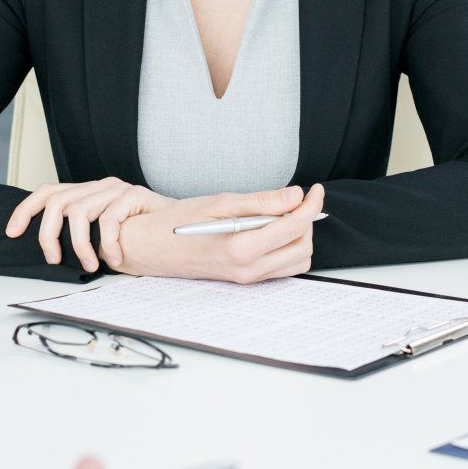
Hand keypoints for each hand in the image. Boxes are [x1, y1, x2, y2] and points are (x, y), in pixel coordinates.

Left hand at [6, 178, 171, 272]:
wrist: (178, 236)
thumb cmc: (141, 242)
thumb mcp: (101, 240)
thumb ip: (80, 236)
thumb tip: (49, 250)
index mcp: (88, 194)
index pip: (47, 192)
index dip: (25, 210)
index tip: (12, 232)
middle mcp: (99, 186)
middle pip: (56, 201)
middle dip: (48, 233)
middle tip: (55, 259)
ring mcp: (116, 188)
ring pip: (78, 211)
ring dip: (80, 245)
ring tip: (91, 266)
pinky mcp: (133, 194)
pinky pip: (109, 219)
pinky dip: (108, 243)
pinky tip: (116, 258)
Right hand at [112, 183, 325, 283]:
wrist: (154, 248)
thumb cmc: (179, 223)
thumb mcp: (220, 202)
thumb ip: (261, 201)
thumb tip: (294, 196)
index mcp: (240, 248)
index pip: (293, 226)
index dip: (310, 204)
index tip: (313, 189)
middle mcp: (247, 269)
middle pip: (302, 245)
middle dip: (307, 219)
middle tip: (295, 198)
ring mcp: (248, 278)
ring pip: (298, 260)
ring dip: (300, 235)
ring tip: (284, 214)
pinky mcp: (247, 279)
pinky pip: (284, 267)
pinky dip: (289, 247)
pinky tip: (275, 230)